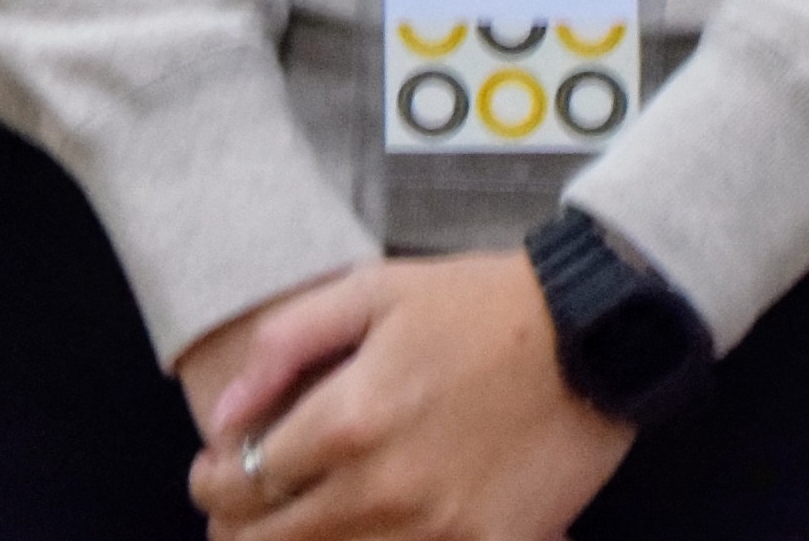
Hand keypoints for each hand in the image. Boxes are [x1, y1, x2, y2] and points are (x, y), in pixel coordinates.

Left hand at [185, 253, 628, 539]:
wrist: (596, 334)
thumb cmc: (481, 307)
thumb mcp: (373, 291)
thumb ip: (285, 346)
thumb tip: (223, 411)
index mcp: (349, 421)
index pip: (243, 479)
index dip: (212, 479)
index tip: (213, 471)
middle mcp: (384, 490)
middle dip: (236, 527)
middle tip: (236, 511)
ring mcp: (437, 532)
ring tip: (291, 524)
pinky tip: (365, 532)